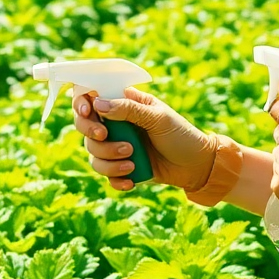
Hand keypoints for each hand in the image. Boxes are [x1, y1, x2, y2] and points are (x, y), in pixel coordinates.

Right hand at [73, 87, 216, 191]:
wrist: (197, 167)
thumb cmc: (181, 135)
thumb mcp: (158, 118)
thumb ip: (129, 109)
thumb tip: (98, 103)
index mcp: (125, 104)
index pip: (92, 98)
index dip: (81, 103)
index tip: (88, 112)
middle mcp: (116, 124)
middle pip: (84, 126)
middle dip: (92, 133)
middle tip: (106, 136)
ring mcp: (116, 145)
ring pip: (93, 152)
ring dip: (108, 159)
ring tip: (132, 161)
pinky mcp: (120, 167)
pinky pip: (104, 173)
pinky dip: (114, 178)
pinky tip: (130, 180)